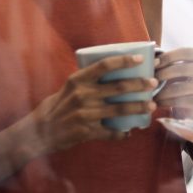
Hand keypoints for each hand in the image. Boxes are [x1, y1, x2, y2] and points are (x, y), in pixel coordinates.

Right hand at [25, 54, 158, 153]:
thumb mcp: (69, 87)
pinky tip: (129, 132)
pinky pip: (111, 132)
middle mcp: (82, 95)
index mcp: (78, 80)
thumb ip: (88, 81)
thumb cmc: (58, 106)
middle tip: (153, 83)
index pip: (104, 65)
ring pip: (120, 110)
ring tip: (151, 106)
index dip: (124, 61)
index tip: (141, 59)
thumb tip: (116, 71)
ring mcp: (85, 114)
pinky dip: (122, 133)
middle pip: (119, 87)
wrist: (39, 131)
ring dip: (138, 108)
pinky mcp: (86, 132)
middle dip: (140, 84)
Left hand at [153, 48, 192, 120]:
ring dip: (161, 90)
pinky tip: (156, 102)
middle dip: (163, 74)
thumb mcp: (174, 67)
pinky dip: (165, 102)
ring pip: (180, 87)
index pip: (185, 52)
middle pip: (183, 69)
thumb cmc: (178, 80)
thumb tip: (150, 57)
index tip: (153, 63)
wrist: (188, 105)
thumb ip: (165, 60)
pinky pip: (179, 102)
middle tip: (150, 79)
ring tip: (150, 92)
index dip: (167, 57)